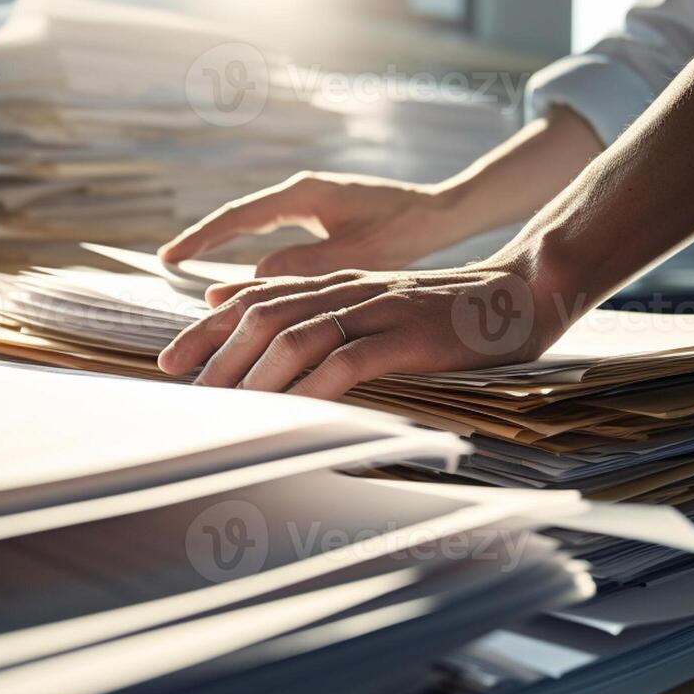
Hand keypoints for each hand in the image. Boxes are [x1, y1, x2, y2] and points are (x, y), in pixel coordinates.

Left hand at [156, 252, 562, 399]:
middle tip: (185, 391)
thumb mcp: (376, 298)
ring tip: (225, 407)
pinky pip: (349, 361)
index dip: (208, 326)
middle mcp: (351, 289)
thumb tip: (239, 305)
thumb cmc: (447, 311)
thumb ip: (318, 303)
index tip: (170, 358)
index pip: (257, 297)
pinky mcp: (409, 337)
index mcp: (339, 282)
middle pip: (265, 314)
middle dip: (217, 353)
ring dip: (255, 374)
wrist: (523, 293)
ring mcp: (380, 310)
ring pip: (299, 335)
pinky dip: (313, 388)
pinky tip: (290, 412)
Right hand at [158, 171, 461, 277]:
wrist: (443, 213)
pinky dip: (250, 249)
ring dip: (225, 246)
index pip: (238, 216)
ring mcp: (310, 200)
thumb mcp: (353, 255)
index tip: (169, 257)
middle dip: (203, 241)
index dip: (201, 238)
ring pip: (254, 224)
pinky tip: (240, 274)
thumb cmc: (406, 233)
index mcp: (304, 194)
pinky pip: (272, 231)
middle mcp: (301, 191)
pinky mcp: (321, 213)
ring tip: (192, 269)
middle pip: (238, 217)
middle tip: (167, 262)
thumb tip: (249, 281)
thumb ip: (302, 266)